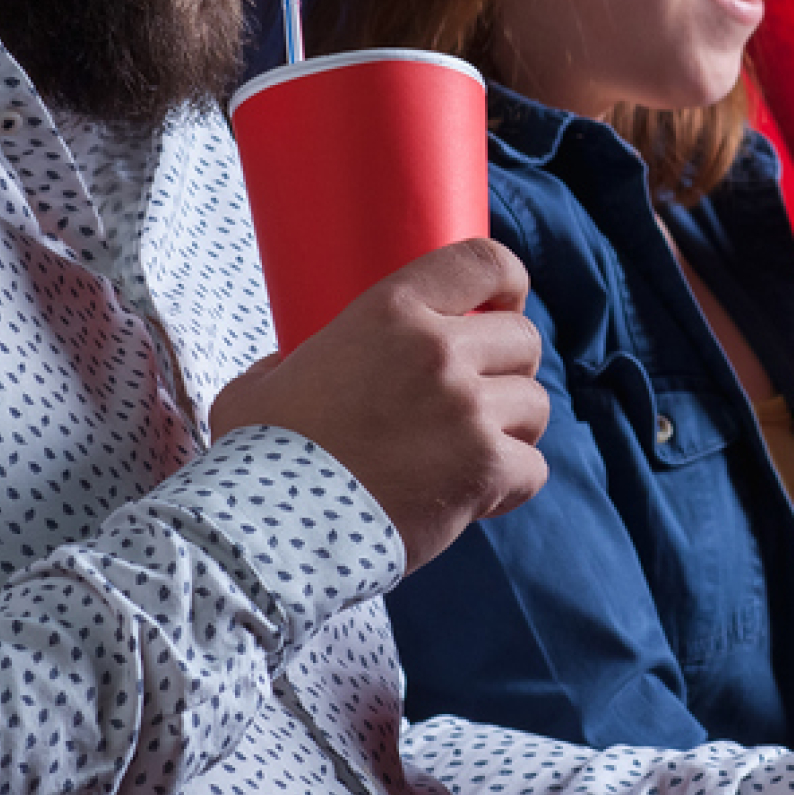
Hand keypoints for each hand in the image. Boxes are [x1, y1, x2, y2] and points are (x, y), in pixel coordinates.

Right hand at [211, 238, 549, 572]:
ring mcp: (467, 410)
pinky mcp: (485, 469)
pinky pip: (534, 468)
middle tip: (478, 399)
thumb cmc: (257, 457)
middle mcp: (439, 351)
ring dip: (514, 428)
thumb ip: (290, 363)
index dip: (507, 282)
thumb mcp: (262, 382)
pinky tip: (474, 497)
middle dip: (510, 368)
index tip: (504, 305)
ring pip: (536, 404)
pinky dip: (512, 485)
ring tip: (473, 452)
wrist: (265, 531)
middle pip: (523, 339)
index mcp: (391, 312)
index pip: (483, 262)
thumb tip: (290, 367)